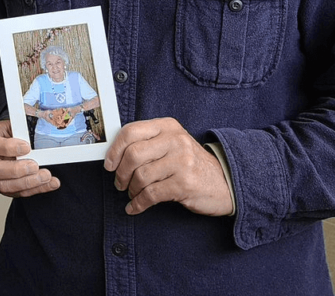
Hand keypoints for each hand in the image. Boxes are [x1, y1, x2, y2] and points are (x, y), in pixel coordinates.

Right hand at [0, 120, 57, 197]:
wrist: (7, 141)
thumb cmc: (10, 132)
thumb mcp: (14, 124)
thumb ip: (23, 130)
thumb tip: (41, 132)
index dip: (9, 148)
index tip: (27, 147)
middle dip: (16, 170)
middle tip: (34, 166)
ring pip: (5, 186)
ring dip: (28, 183)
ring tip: (46, 176)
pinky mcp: (5, 187)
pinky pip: (19, 193)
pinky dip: (37, 189)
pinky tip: (51, 183)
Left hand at [104, 117, 233, 216]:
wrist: (225, 182)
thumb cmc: (190, 164)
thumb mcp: (172, 144)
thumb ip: (148, 144)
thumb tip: (113, 155)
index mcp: (168, 126)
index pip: (131, 131)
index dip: (115, 150)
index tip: (109, 164)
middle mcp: (175, 140)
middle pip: (133, 155)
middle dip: (121, 173)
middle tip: (120, 183)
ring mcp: (182, 161)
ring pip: (141, 176)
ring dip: (131, 190)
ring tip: (132, 194)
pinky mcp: (185, 183)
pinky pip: (151, 194)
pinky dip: (138, 204)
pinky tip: (135, 207)